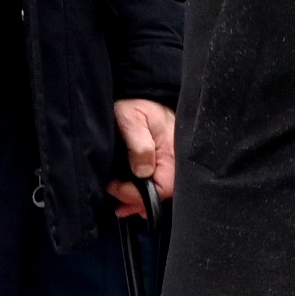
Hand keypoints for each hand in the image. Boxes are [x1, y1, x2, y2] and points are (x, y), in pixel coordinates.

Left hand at [109, 98, 176, 216]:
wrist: (139, 88)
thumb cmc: (136, 101)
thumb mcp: (133, 119)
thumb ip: (140, 146)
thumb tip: (143, 171)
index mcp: (172, 152)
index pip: (164, 187)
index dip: (140, 195)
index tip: (119, 188)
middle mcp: (175, 158)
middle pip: (163, 192)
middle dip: (140, 202)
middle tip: (120, 207)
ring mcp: (170, 157)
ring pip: (161, 187)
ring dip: (141, 199)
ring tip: (124, 207)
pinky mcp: (163, 155)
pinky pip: (159, 179)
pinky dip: (146, 190)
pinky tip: (134, 194)